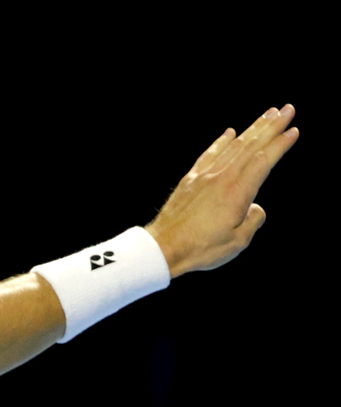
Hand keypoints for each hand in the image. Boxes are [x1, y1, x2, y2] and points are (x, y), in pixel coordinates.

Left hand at [145, 104, 299, 277]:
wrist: (162, 248)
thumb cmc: (200, 248)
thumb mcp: (238, 241)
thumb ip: (253, 220)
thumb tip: (255, 207)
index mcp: (237, 192)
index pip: (264, 161)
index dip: (280, 144)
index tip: (294, 130)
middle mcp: (222, 178)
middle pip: (251, 146)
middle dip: (272, 126)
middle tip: (288, 109)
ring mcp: (204, 176)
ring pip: (232, 146)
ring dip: (252, 128)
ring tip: (267, 114)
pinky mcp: (190, 180)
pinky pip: (209, 154)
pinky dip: (221, 141)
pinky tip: (229, 132)